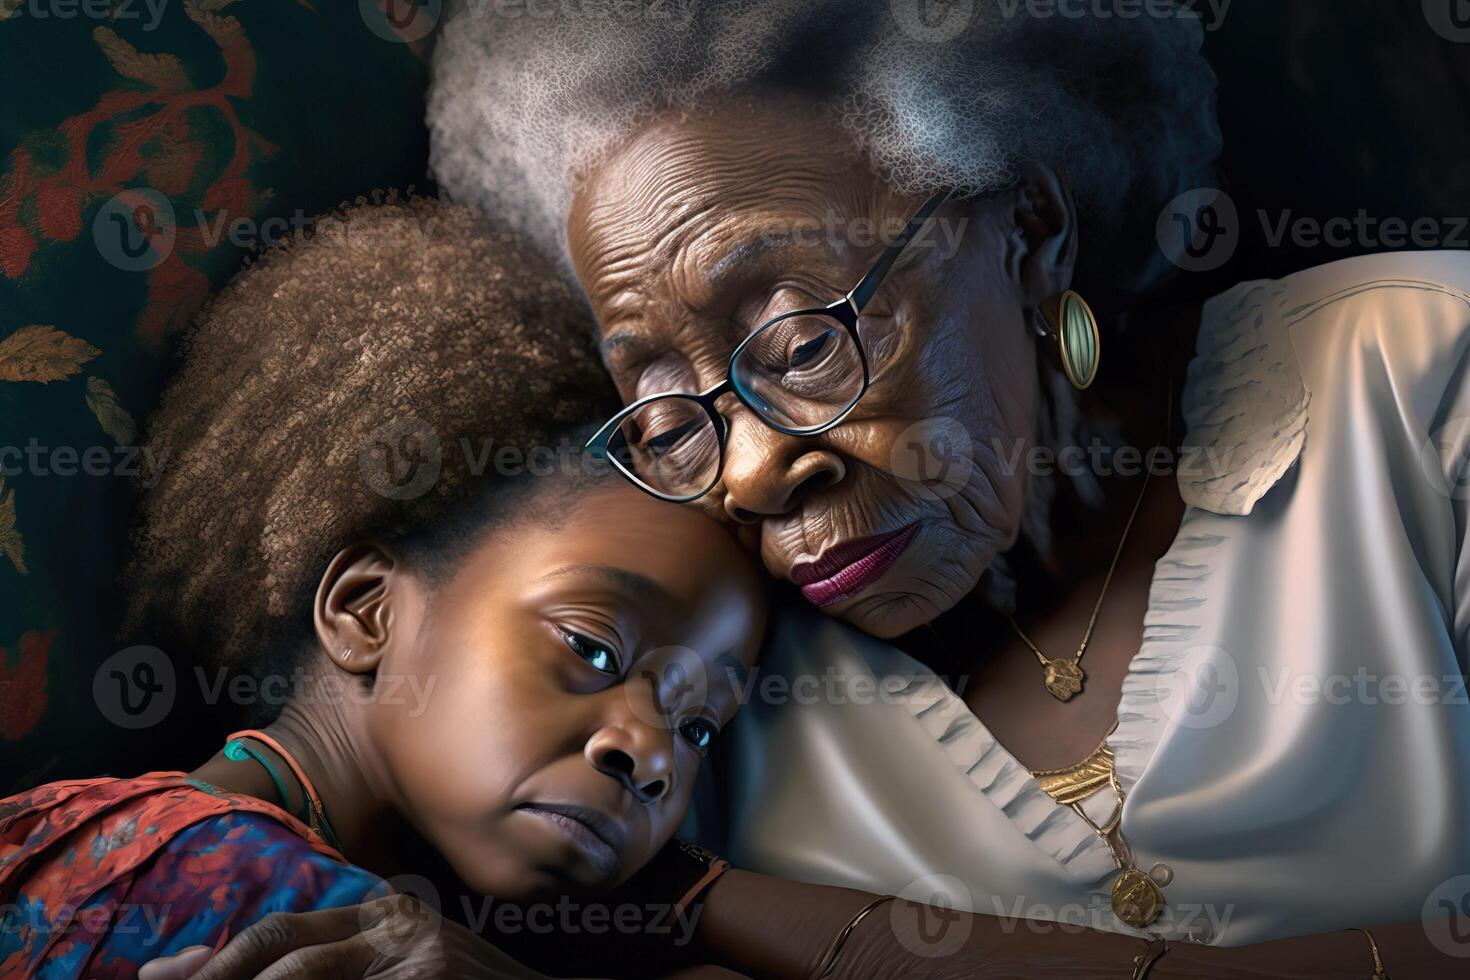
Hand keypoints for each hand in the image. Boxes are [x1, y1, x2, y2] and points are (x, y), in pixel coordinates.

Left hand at [138, 894, 579, 979]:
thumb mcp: (406, 973)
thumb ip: (342, 966)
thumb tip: (255, 974)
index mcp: (385, 915)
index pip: (282, 930)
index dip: (217, 956)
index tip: (159, 975)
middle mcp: (397, 923)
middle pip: (282, 944)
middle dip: (214, 972)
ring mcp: (417, 954)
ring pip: (302, 971)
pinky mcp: (429, 979)